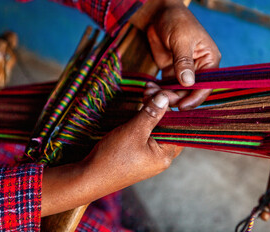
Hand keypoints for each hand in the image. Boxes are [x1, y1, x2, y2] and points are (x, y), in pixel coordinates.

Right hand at [41, 93, 180, 215]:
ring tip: (145, 93)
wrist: (89, 178)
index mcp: (166, 155)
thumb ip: (151, 113)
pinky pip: (148, 134)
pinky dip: (145, 120)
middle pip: (169, 126)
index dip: (173, 107)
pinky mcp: (139, 154)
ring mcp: (150, 157)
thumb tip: (165, 97)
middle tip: (150, 90)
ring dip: (152, 111)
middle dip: (161, 106)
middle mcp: (162, 157)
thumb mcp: (133, 132)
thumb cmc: (112, 158)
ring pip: (158, 128)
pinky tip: (140, 107)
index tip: (163, 91)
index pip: (179, 126)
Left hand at [130, 0, 220, 109]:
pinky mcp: (170, 72)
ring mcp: (184, 72)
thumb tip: (188, 83)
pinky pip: (166, 87)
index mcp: (209, 61)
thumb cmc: (176, 20)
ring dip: (163, 96)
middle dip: (174, 98)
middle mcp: (199, 69)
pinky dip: (157, 90)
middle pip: (189, 92)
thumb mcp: (181, 39)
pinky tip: (148, 88)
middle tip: (158, 100)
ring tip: (149, 94)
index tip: (181, 106)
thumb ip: (184, 61)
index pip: (206, 86)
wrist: (159, 13)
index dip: (195, 98)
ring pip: (176, 92)